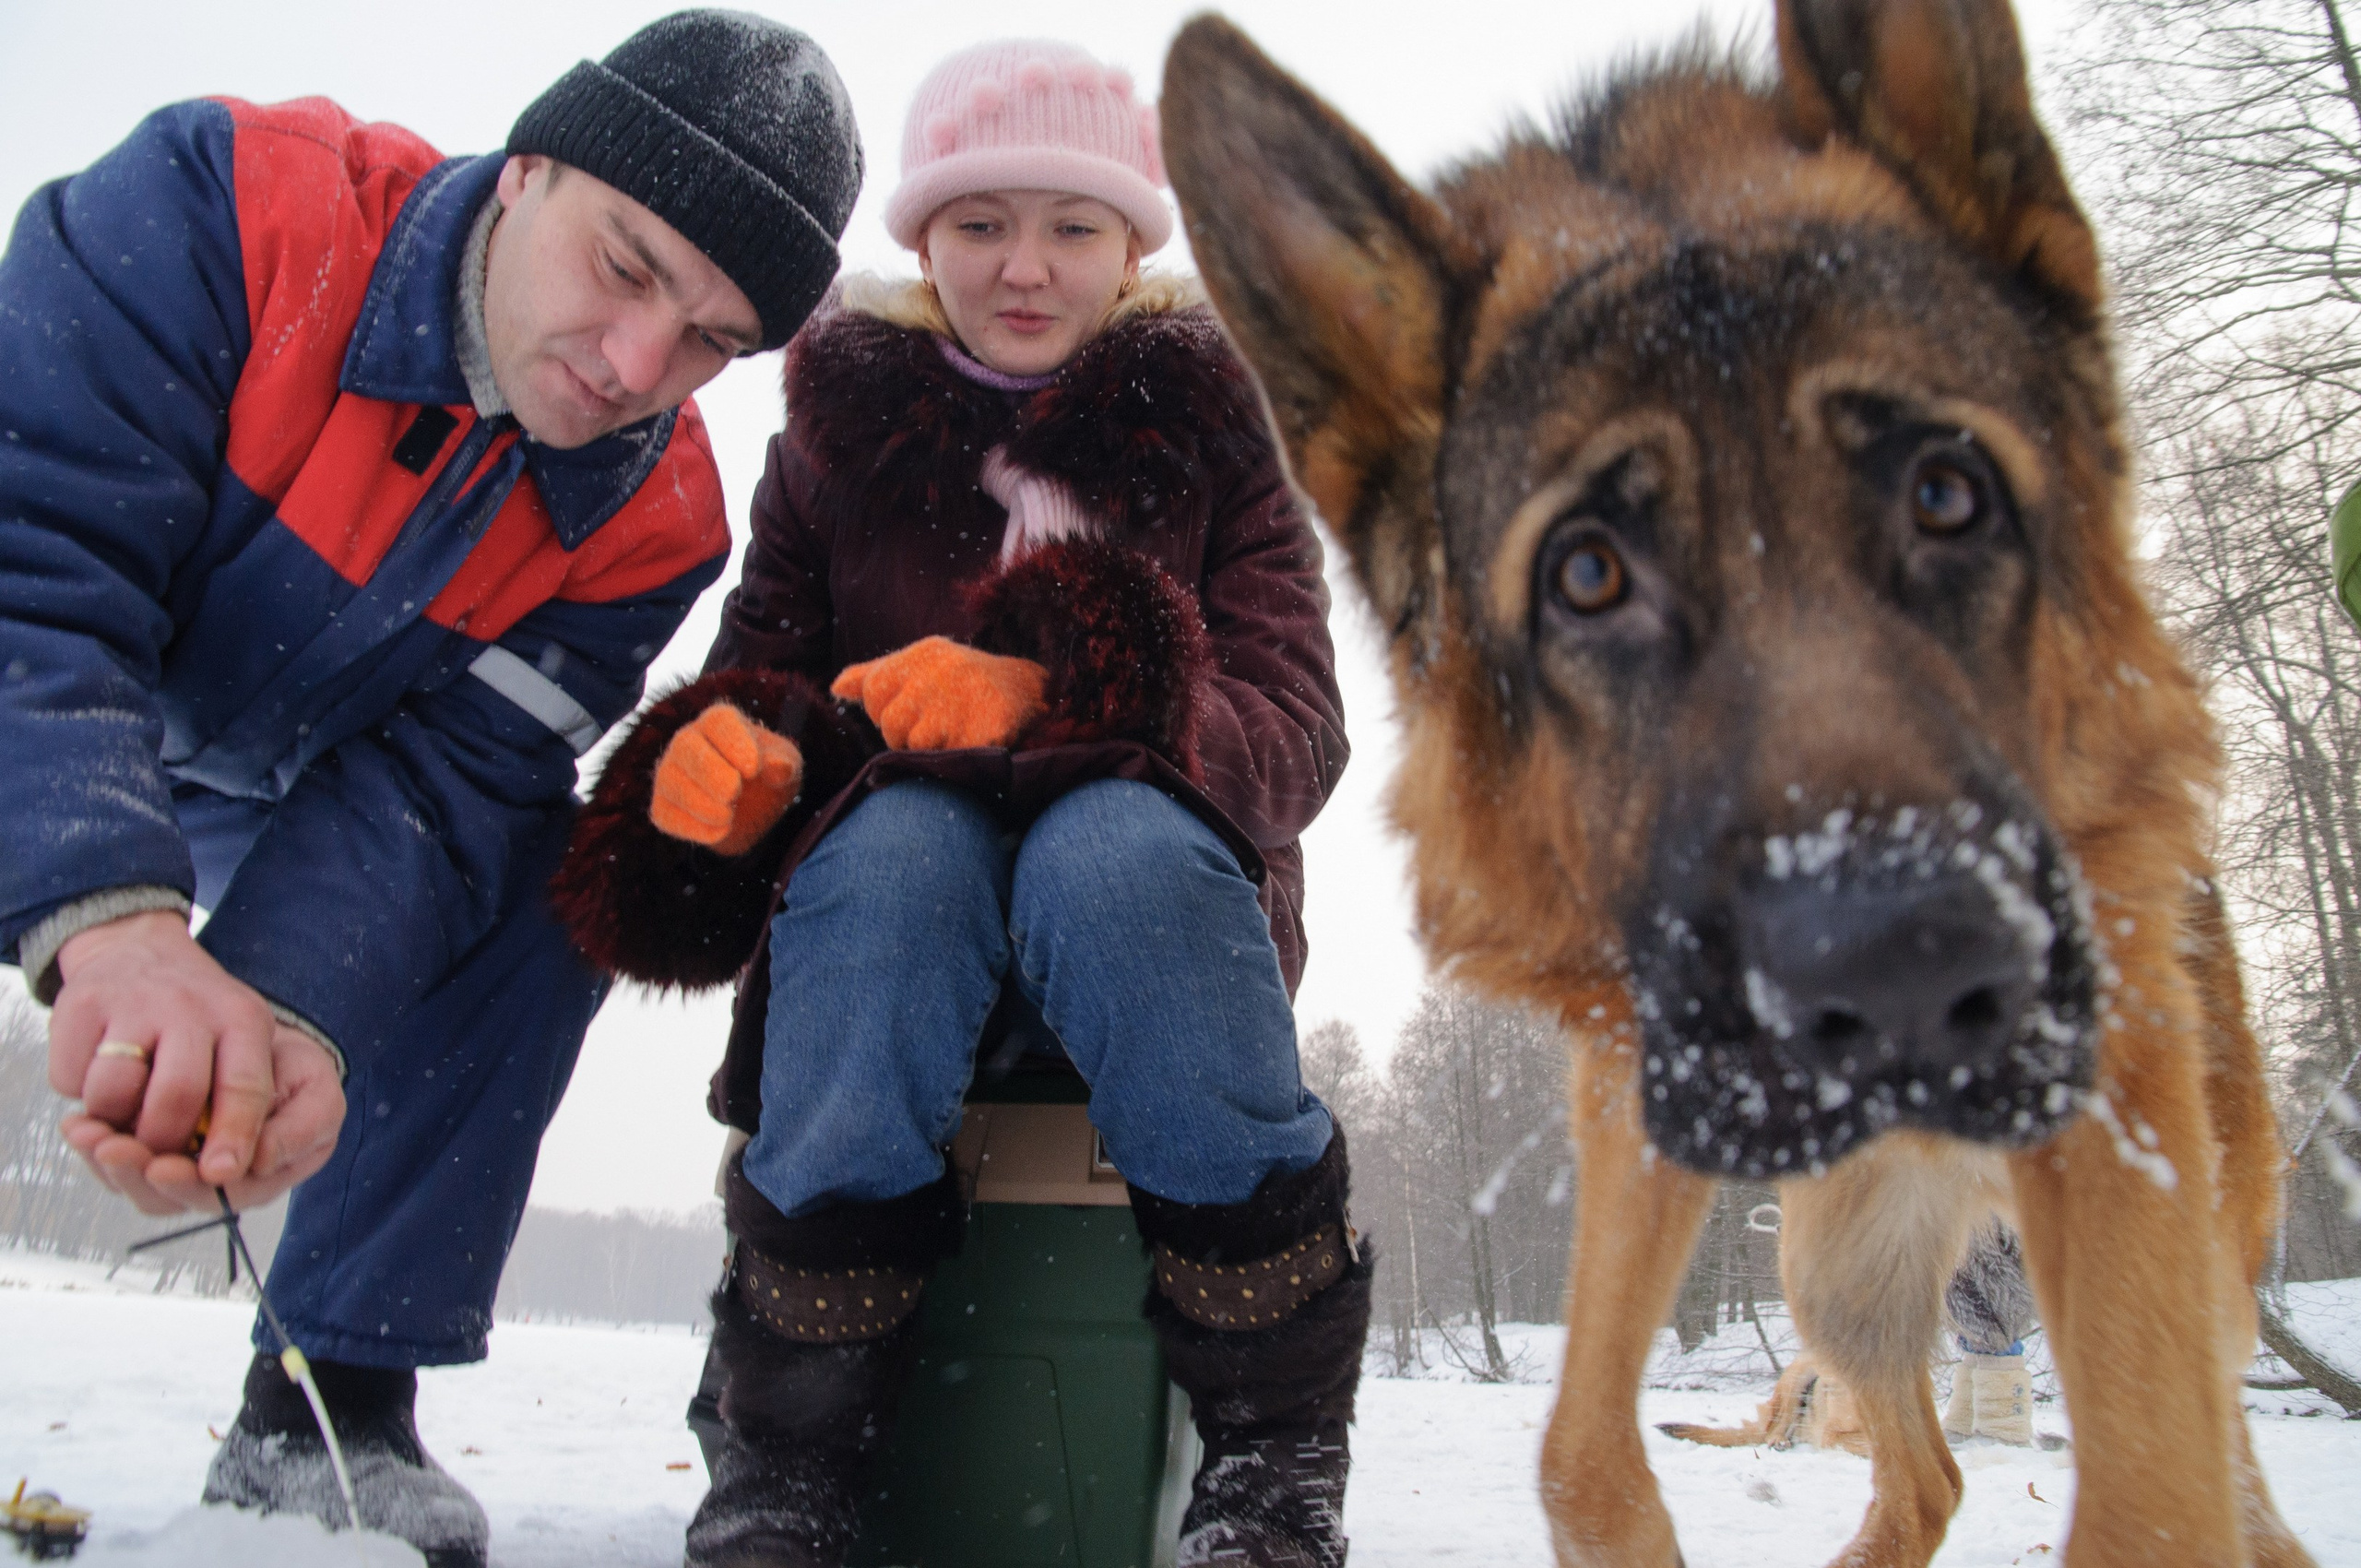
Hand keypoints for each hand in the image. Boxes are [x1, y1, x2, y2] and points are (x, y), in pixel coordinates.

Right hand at [47, 910, 345, 1213]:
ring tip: (125, 1106)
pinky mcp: (79, 1006)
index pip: (244, 1088)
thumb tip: (220, 1175)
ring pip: (114, 1094)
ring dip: (113, 1119)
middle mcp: (191, 1005)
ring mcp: (132, 1002)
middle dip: (162, 1142)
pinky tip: (96, 1070)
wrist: (136, 950)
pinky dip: (79, 1092)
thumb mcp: (236, 1043)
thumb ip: (237, 1101)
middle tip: (155, 1155)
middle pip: (176, 1097)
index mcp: (243, 1019)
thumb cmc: (196, 1019)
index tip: (221, 1176)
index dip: (233, 1137)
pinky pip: (70, 1080)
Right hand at [650, 702, 802, 854]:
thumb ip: (784, 764)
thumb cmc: (767, 776)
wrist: (752, 811)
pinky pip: (667, 814)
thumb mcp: (786, 767)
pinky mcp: (663, 806)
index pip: (719, 721)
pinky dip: (693, 827)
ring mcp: (671, 773)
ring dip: (701, 803)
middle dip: (711, 772)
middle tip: (735, 792)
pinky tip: (720, 831)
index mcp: (720, 722)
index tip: (754, 769)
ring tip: (729, 816)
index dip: (735, 743)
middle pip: (686, 746)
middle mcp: (688, 741)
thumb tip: (778, 767)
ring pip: (671, 782)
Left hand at [831, 636, 1048, 750]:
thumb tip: (837, 687)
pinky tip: (973, 746)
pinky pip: (949, 761)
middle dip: (910, 737)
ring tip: (959, 735)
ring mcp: (964, 700)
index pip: (874, 693)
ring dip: (935, 751)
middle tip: (942, 728)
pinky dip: (959, 760)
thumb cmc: (968, 685)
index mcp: (923, 654)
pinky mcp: (986, 730)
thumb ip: (876, 677)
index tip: (917, 712)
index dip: (889, 712)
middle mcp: (940, 671)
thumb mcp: (923, 669)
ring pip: (919, 746)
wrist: (1036, 695)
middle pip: (891, 726)